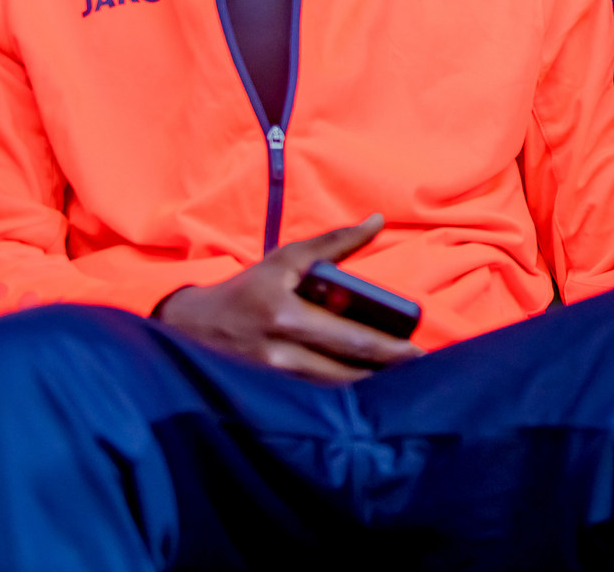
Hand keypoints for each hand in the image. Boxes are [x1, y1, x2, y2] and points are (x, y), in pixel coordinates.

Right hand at [155, 214, 422, 383]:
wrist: (194, 324)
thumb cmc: (249, 288)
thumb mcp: (287, 259)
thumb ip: (334, 242)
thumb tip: (377, 220)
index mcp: (287, 317)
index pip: (349, 338)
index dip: (387, 350)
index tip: (417, 353)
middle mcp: (281, 353)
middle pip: (346, 371)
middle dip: (385, 372)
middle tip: (419, 370)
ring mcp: (275, 377)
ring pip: (333, 388)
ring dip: (367, 385)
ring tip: (400, 380)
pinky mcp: (272, 390)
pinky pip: (316, 393)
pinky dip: (343, 391)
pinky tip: (366, 389)